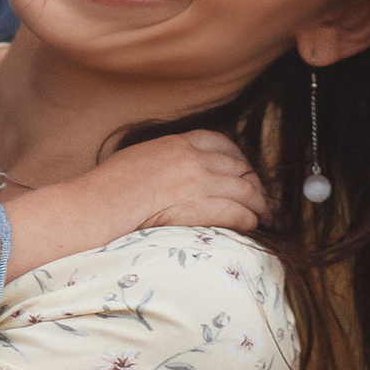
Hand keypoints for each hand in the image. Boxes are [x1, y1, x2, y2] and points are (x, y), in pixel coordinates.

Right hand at [76, 127, 268, 236]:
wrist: (105, 201)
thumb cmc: (110, 184)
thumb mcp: (139, 156)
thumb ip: (163, 159)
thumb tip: (168, 170)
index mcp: (178, 144)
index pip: (221, 143)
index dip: (238, 157)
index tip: (243, 168)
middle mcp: (195, 159)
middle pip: (239, 167)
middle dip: (254, 183)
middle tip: (260, 196)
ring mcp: (200, 183)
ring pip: (245, 190)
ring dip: (258, 204)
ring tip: (264, 214)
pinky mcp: (202, 207)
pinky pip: (237, 212)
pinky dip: (248, 219)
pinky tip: (251, 226)